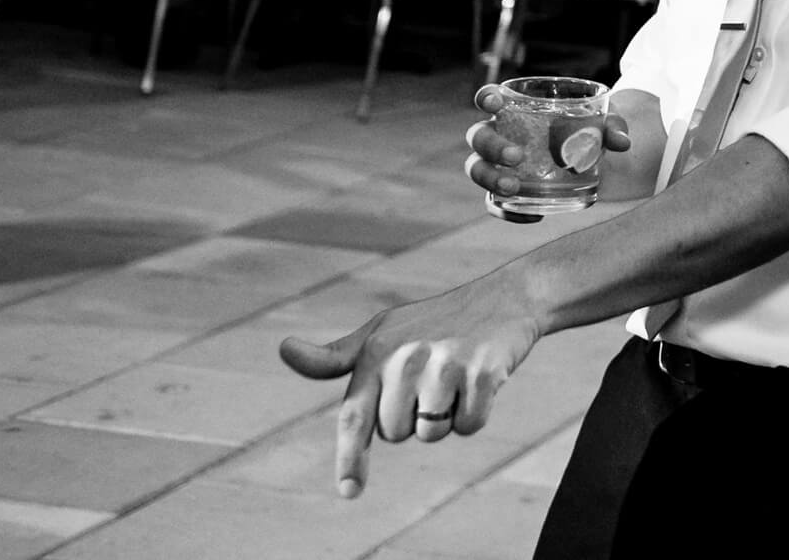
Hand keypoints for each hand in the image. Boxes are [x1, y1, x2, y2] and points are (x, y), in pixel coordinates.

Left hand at [277, 273, 539, 498]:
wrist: (505, 296)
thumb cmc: (434, 321)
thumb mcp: (382, 333)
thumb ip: (335, 356)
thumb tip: (284, 349)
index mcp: (376, 352)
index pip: (354, 416)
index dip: (350, 458)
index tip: (350, 491)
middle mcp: (407, 359)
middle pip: (397, 434)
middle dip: (412, 418)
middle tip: (431, 380)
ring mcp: (446, 365)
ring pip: (431, 434)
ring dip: (445, 417)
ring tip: (456, 377)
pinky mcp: (482, 373)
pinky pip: (468, 426)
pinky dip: (475, 413)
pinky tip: (481, 380)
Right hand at [467, 83, 631, 222]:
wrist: (595, 160)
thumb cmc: (590, 129)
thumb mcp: (605, 122)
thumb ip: (613, 126)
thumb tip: (623, 142)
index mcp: (519, 108)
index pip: (491, 96)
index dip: (486, 96)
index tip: (494, 102)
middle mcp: (501, 134)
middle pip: (478, 135)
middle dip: (491, 145)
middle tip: (517, 156)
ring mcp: (499, 164)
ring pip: (476, 168)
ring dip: (489, 177)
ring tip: (514, 187)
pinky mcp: (507, 191)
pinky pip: (494, 203)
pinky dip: (507, 211)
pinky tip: (533, 215)